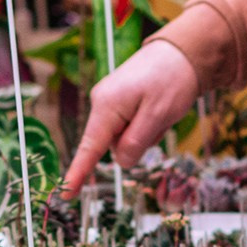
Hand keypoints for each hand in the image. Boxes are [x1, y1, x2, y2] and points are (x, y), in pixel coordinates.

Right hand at [60, 38, 201, 194]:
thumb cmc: (172, 80)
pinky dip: (144, 124)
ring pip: (123, 137)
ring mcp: (109, 101)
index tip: (65, 195)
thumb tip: (120, 162)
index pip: (89, 148)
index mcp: (107, 107)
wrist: (181, 51)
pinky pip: (128, 126)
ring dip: (145, 132)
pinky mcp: (118, 101)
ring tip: (160, 110)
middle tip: (161, 120)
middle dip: (138, 142)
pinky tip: (156, 108)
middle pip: (114, 145)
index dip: (78, 174)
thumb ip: (136, 142)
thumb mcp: (158, 115)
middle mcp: (102, 103)